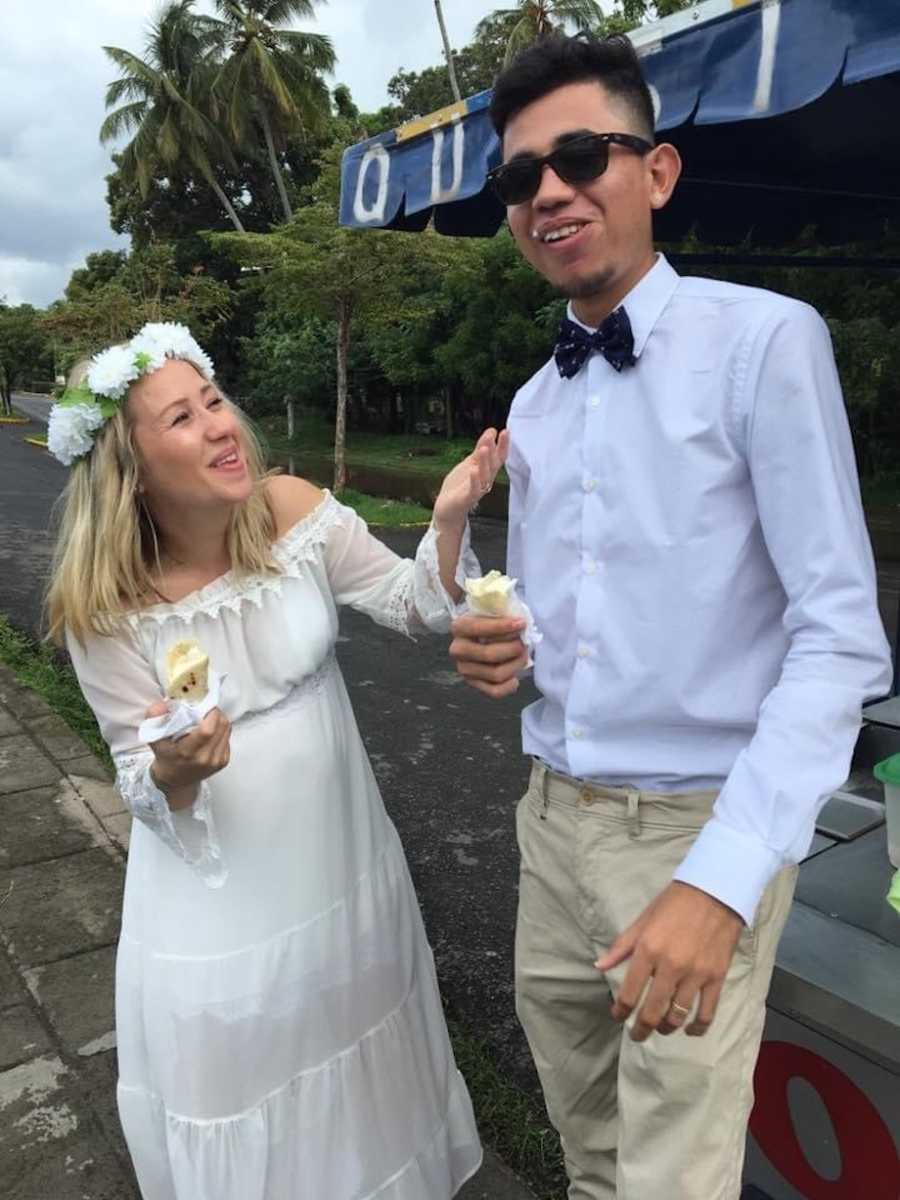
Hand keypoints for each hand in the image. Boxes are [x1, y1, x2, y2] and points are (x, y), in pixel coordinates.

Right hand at [145, 701, 231, 806]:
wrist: (174, 780)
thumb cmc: (165, 756)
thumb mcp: (154, 737)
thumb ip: (154, 717)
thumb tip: (163, 703)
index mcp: (188, 752)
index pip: (208, 730)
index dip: (209, 713)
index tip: (202, 705)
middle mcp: (205, 758)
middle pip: (221, 726)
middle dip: (215, 713)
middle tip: (204, 709)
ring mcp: (216, 761)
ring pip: (227, 729)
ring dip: (219, 720)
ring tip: (207, 719)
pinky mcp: (223, 761)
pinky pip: (227, 737)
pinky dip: (221, 730)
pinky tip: (210, 732)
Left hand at [432, 429, 508, 529]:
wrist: (448, 508)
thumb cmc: (459, 486)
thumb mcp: (470, 463)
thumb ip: (480, 449)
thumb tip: (491, 432)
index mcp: (486, 470)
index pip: (498, 457)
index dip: (502, 445)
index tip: (505, 432)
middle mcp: (485, 480)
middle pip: (493, 464)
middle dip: (495, 450)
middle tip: (496, 436)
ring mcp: (477, 489)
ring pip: (484, 475)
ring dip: (485, 462)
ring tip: (484, 448)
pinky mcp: (467, 498)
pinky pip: (474, 489)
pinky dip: (474, 480)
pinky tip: (473, 470)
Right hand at [449, 612, 528, 697]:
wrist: (481, 638)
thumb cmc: (490, 623)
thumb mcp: (491, 612)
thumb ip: (501, 614)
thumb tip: (520, 623)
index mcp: (459, 627)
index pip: (478, 627)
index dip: (501, 626)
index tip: (521, 624)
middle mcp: (458, 649)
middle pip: (489, 654)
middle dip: (514, 648)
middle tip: (524, 643)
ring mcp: (464, 669)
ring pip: (496, 674)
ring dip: (516, 664)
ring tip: (523, 655)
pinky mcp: (474, 683)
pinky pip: (495, 691)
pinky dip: (509, 685)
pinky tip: (515, 677)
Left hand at [595, 882, 743, 1040]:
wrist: (714, 892)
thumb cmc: (674, 904)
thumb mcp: (643, 921)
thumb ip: (621, 947)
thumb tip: (600, 966)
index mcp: (648, 950)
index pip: (628, 992)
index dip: (620, 1011)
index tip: (617, 1016)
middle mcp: (670, 966)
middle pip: (652, 1011)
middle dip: (641, 1029)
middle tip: (637, 1035)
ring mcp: (695, 974)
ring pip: (677, 1016)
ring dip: (666, 1028)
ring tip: (661, 1028)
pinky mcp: (716, 977)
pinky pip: (707, 1012)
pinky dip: (697, 1027)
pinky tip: (689, 1030)